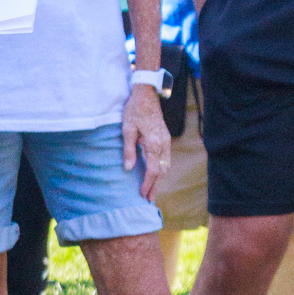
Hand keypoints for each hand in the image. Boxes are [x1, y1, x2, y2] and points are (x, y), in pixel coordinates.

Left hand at [123, 84, 169, 200]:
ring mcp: (166, 141)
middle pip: (162, 171)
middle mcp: (163, 144)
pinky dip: (162, 169)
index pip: (153, 170)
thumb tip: (129, 169)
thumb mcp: (127, 130)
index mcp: (154, 143)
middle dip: (156, 186)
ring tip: (153, 190)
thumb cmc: (134, 111)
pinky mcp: (165, 138)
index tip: (142, 194)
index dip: (148, 184)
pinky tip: (156, 174)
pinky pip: (166, 158)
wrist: (146, 95)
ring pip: (166, 165)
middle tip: (149, 199)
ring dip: (159, 179)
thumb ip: (129, 150)